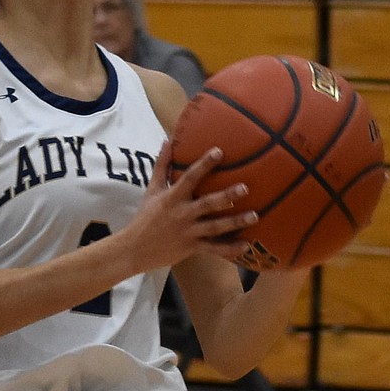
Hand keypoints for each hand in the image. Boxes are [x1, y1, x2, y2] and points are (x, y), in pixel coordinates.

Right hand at [121, 142, 257, 271]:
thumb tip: (168, 140)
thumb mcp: (152, 190)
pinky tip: (246, 245)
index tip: (219, 151)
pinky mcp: (192, 248)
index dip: (204, 164)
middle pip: (207, 204)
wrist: (134, 249)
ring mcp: (189, 232)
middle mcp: (183, 214)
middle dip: (226, 196)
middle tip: (245, 188)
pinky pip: (214, 249)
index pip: (189, 178)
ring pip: (216, 227)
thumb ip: (162, 166)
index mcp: (173, 197)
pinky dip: (230, 249)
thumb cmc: (145, 217)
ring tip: (255, 216)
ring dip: (236, 222)